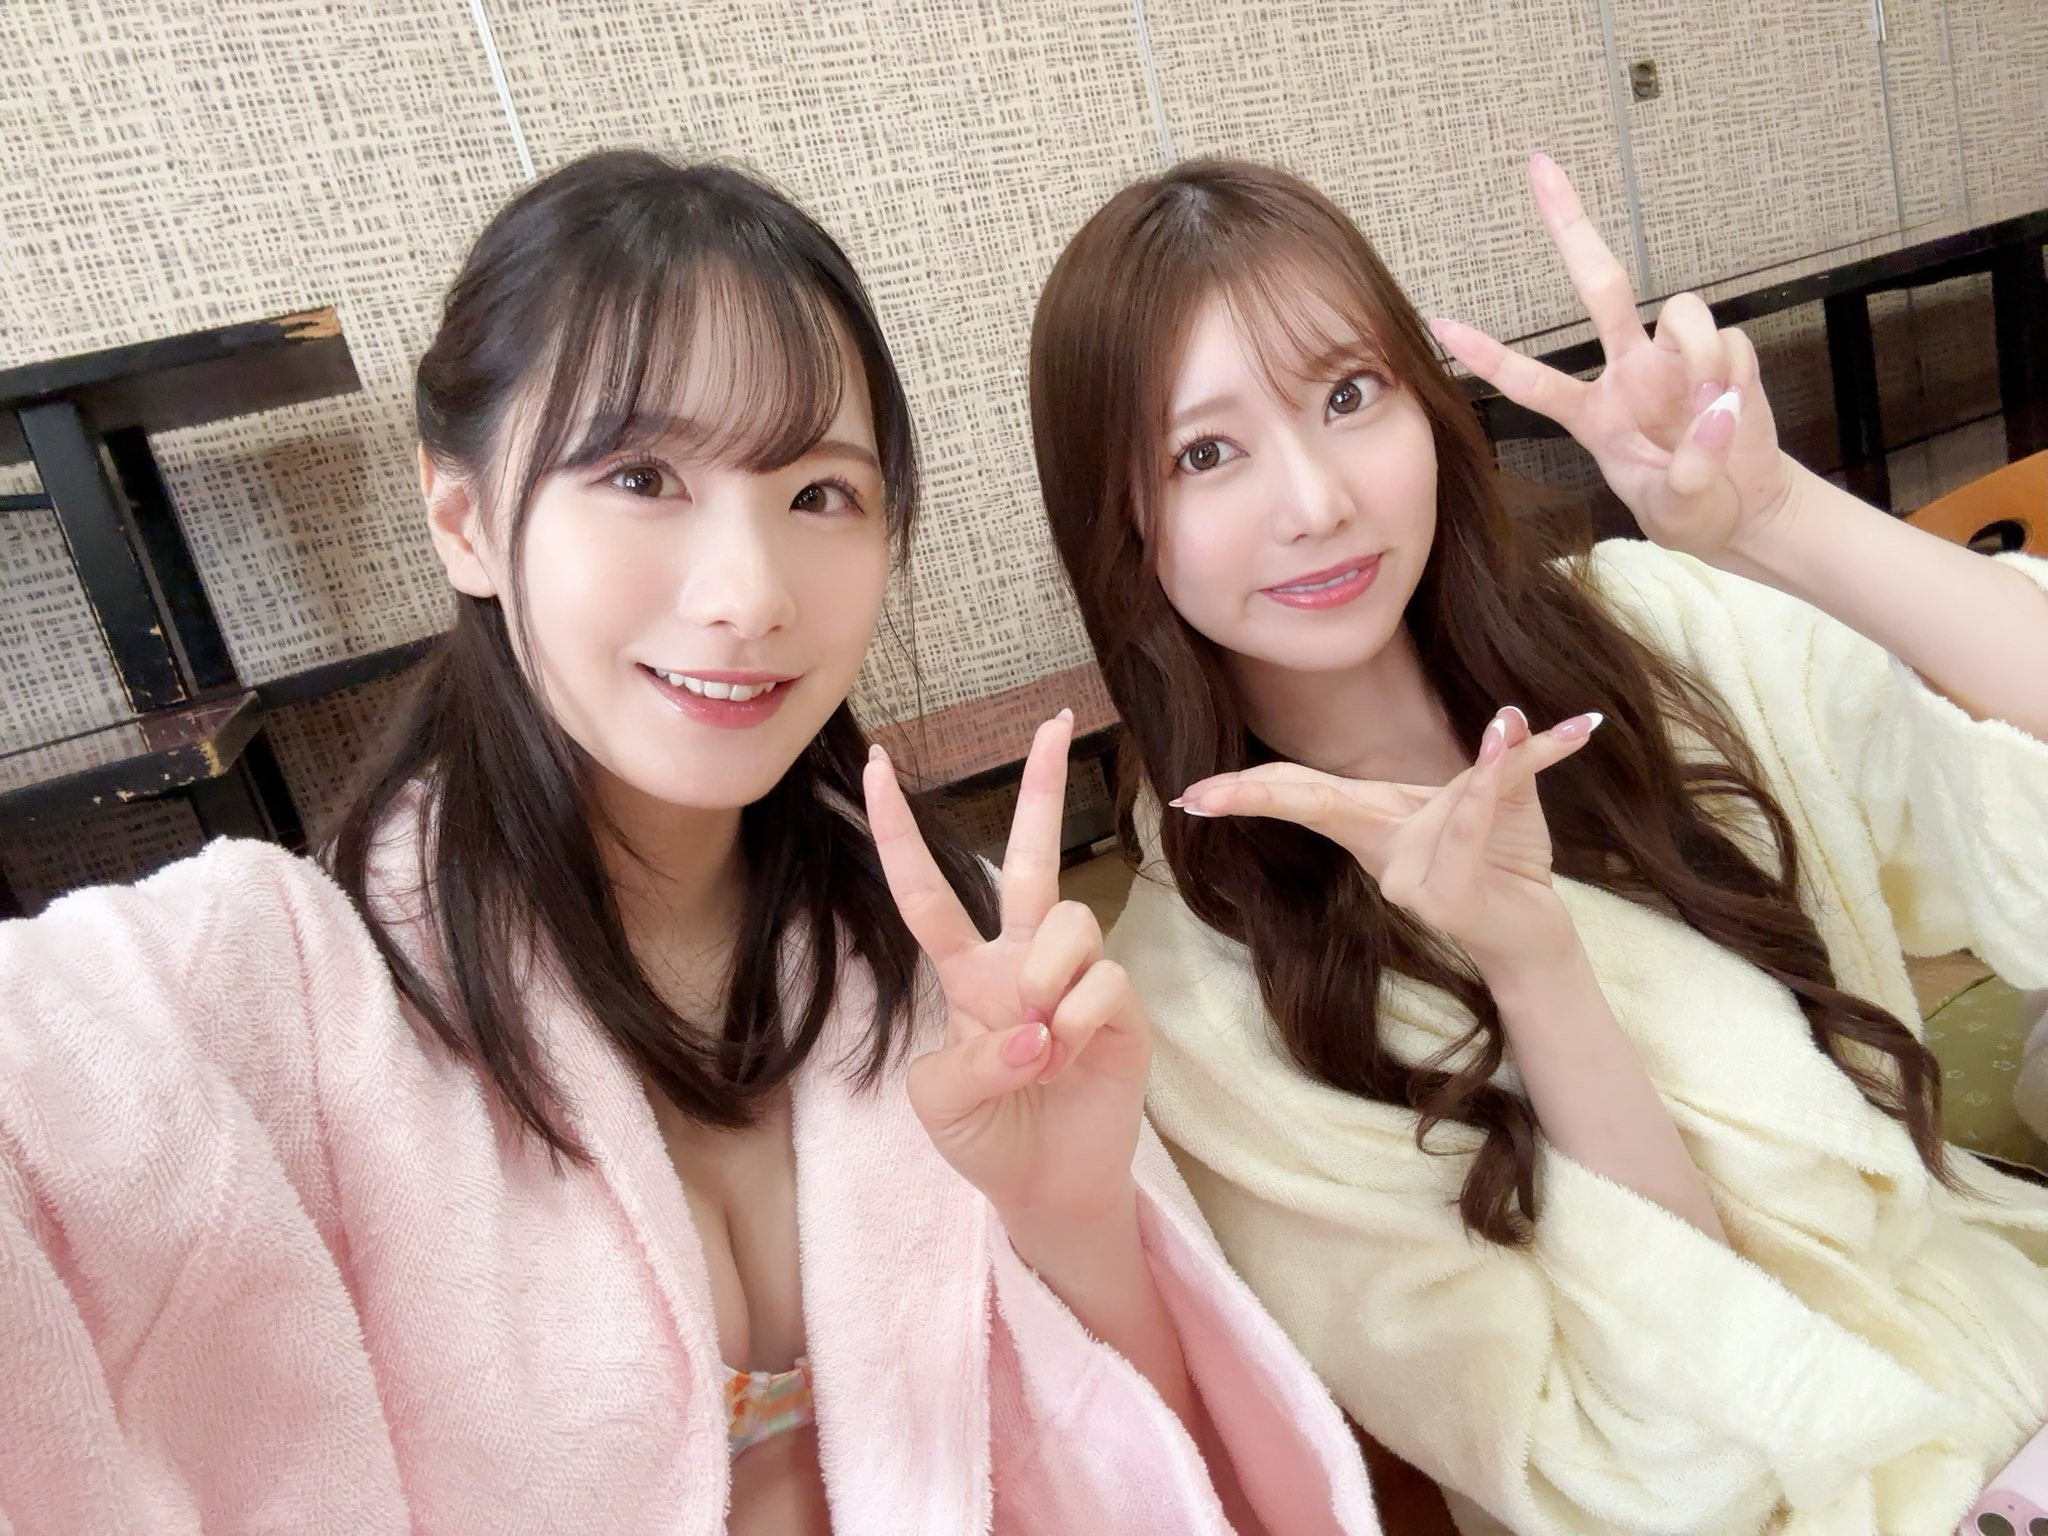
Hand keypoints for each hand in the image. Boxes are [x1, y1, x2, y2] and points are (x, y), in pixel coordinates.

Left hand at [863, 712, 1149, 1230]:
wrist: (1047, 1188)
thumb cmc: (986, 1136)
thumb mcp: (940, 1105)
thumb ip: (968, 1062)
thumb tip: (1033, 1024)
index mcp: (966, 972)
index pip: (926, 892)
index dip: (898, 831)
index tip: (877, 765)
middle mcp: (1021, 959)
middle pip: (1029, 856)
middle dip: (1043, 786)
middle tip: (1055, 720)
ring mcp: (1075, 977)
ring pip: (1066, 922)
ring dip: (1047, 982)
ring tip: (1043, 1043)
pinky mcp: (1122, 1006)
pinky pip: (1100, 983)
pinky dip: (1078, 1025)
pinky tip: (1073, 1060)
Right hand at [1175, 706, 1599, 973]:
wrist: (1535, 929)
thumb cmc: (1504, 858)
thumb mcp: (1506, 793)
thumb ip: (1504, 754)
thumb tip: (1511, 712)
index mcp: (1375, 819)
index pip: (1303, 792)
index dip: (1247, 788)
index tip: (1191, 793)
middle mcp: (1380, 850)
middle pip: (1311, 805)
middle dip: (1253, 796)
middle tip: (1196, 795)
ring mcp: (1405, 879)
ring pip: (1417, 806)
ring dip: (1462, 771)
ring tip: (1490, 725)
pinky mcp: (1444, 898)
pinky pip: (1460, 830)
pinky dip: (1483, 789)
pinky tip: (1499, 738)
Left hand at [1433, 153, 1794, 562]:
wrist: (1745, 510)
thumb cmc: (1690, 509)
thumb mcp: (1675, 513)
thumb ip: (1687, 475)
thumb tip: (1713, 415)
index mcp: (1593, 413)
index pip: (1531, 380)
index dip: (1488, 356)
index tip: (1440, 324)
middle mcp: (1630, 372)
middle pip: (1599, 283)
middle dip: (1570, 224)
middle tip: (1540, 167)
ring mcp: (1676, 359)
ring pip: (1679, 307)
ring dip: (1698, 351)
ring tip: (1709, 405)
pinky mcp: (1726, 355)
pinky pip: (1730, 341)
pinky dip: (1733, 374)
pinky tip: (1734, 410)